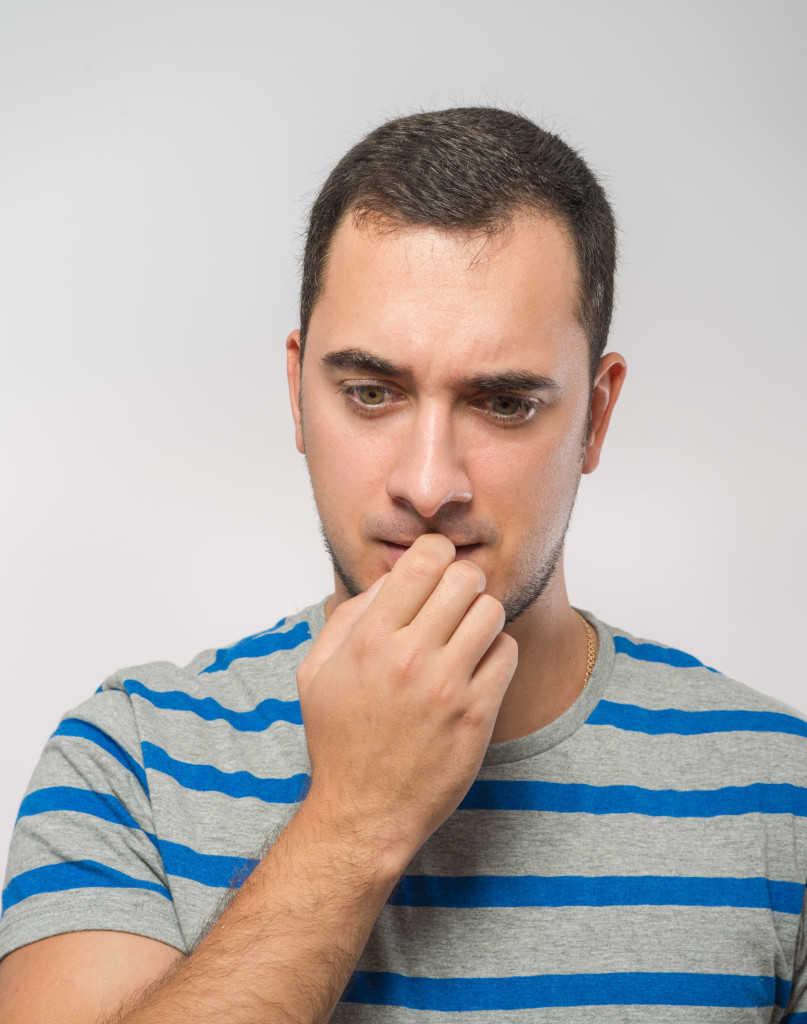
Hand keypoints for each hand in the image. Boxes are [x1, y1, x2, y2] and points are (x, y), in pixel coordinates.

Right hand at [296, 534, 517, 863]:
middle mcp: (410, 657)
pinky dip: (496, 653)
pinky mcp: (477, 714)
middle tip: (455, 600)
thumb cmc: (340, 740)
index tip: (436, 566)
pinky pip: (507, 653)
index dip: (436, 552)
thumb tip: (392, 580)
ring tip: (466, 635)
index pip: (423, 560)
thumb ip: (349, 616)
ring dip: (481, 616)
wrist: (366, 811)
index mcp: (370, 639)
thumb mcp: (317, 671)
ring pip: (491, 611)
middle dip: (462, 581)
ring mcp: (447, 687)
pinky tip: (476, 668)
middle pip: (465, 577)